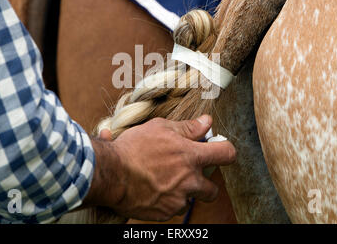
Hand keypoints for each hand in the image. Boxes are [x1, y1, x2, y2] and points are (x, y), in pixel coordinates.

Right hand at [84, 115, 235, 220]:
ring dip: (182, 192)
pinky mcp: (164, 214)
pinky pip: (172, 209)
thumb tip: (206, 122)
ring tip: (162, 181)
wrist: (110, 174)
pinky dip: (165, 201)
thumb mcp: (160, 128)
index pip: (226, 154)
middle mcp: (189, 181)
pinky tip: (151, 189)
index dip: (226, 150)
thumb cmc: (134, 148)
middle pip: (213, 190)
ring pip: (190, 200)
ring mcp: (178, 200)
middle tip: (188, 174)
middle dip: (204, 183)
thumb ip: (188, 127)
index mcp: (192, 157)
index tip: (218, 149)